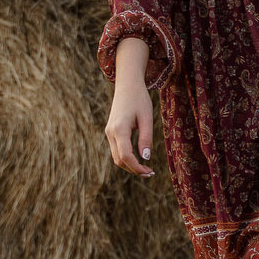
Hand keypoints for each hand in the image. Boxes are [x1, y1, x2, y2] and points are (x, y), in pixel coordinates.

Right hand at [105, 41, 155, 176]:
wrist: (127, 85)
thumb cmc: (139, 99)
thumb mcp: (147, 118)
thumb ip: (146, 138)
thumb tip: (145, 158)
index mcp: (119, 129)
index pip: (125, 156)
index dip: (137, 167)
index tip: (150, 171)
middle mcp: (110, 133)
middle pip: (119, 160)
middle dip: (134, 169)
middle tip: (150, 173)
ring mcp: (109, 132)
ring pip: (116, 157)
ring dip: (130, 165)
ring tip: (146, 168)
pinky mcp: (111, 131)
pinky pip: (117, 150)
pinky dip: (127, 157)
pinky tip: (139, 159)